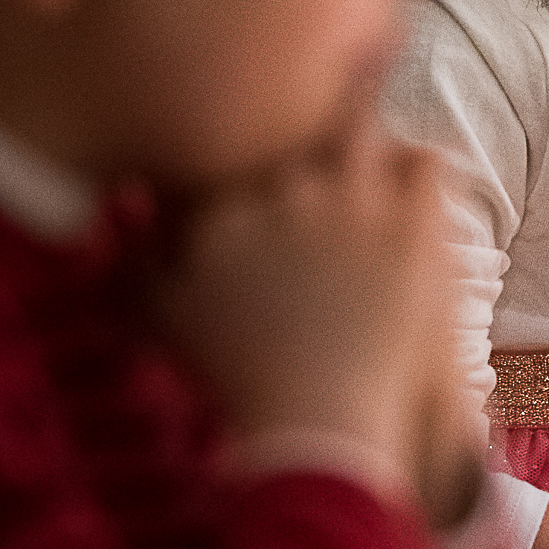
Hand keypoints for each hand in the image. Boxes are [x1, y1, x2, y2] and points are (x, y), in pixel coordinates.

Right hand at [160, 128, 459, 514]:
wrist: (314, 417)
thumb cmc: (240, 380)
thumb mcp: (166, 322)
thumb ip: (139, 262)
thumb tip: (123, 209)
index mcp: (225, 206)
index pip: (249, 149)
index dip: (271, 164)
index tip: (287, 186)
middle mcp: (284, 192)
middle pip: (303, 131)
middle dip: (317, 147)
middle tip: (335, 175)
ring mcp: (349, 205)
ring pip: (362, 133)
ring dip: (370, 152)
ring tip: (378, 176)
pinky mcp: (408, 226)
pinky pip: (424, 164)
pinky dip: (422, 172)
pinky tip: (420, 196)